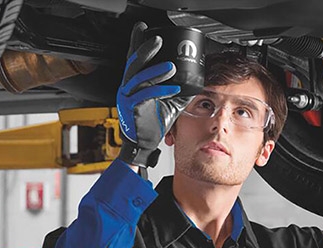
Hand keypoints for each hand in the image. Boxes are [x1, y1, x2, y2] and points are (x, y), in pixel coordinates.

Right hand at [116, 22, 194, 167]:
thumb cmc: (152, 122)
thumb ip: (179, 88)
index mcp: (134, 83)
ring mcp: (127, 97)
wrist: (142, 144)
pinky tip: (172, 88)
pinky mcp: (131, 109)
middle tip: (158, 41)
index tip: (142, 28)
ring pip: (138, 78)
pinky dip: (160, 90)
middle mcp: (128, 87)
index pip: (135, 59)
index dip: (138, 43)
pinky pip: (144, 96)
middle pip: (133, 64)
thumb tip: (196, 80)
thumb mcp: (169, 101)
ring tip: (171, 67)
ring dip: (156, 71)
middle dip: (146, 50)